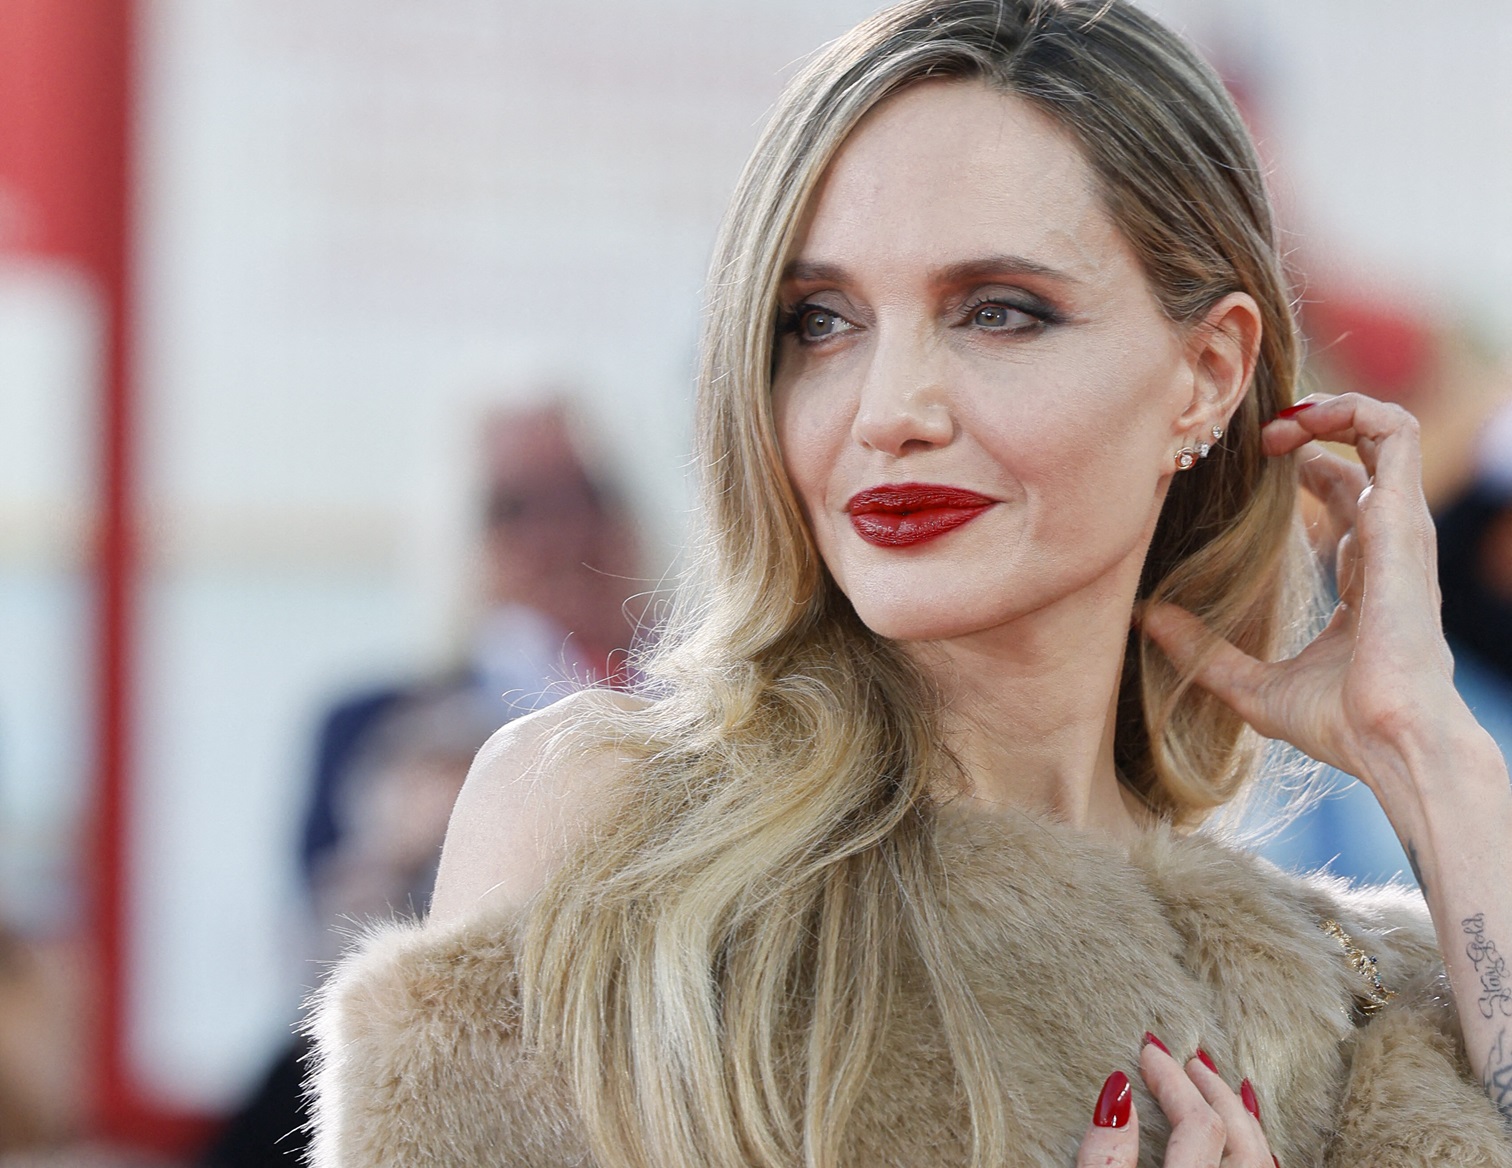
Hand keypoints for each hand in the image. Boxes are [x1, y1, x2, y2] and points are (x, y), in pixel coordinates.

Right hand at [1076, 1040, 1275, 1166]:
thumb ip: (1106, 1157)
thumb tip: (1119, 1094)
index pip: (1199, 1124)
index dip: (1173, 1082)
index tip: (1149, 1052)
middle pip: (1241, 1136)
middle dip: (1214, 1090)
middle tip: (1188, 1060)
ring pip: (1262, 1158)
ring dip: (1240, 1116)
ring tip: (1221, 1088)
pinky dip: (1255, 1148)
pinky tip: (1246, 1140)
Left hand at [1143, 392, 1476, 826]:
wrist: (1391, 741)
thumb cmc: (1338, 724)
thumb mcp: (1250, 685)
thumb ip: (1202, 651)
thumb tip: (1145, 621)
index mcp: (1361, 577)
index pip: (1341, 497)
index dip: (1299, 467)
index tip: (1245, 466)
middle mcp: (1385, 546)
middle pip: (1356, 460)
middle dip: (1306, 431)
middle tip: (1251, 439)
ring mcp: (1398, 529)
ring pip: (1383, 433)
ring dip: (1327, 410)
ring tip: (1274, 424)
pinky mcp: (1401, 519)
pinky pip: (1393, 435)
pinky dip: (1349, 411)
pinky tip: (1298, 422)